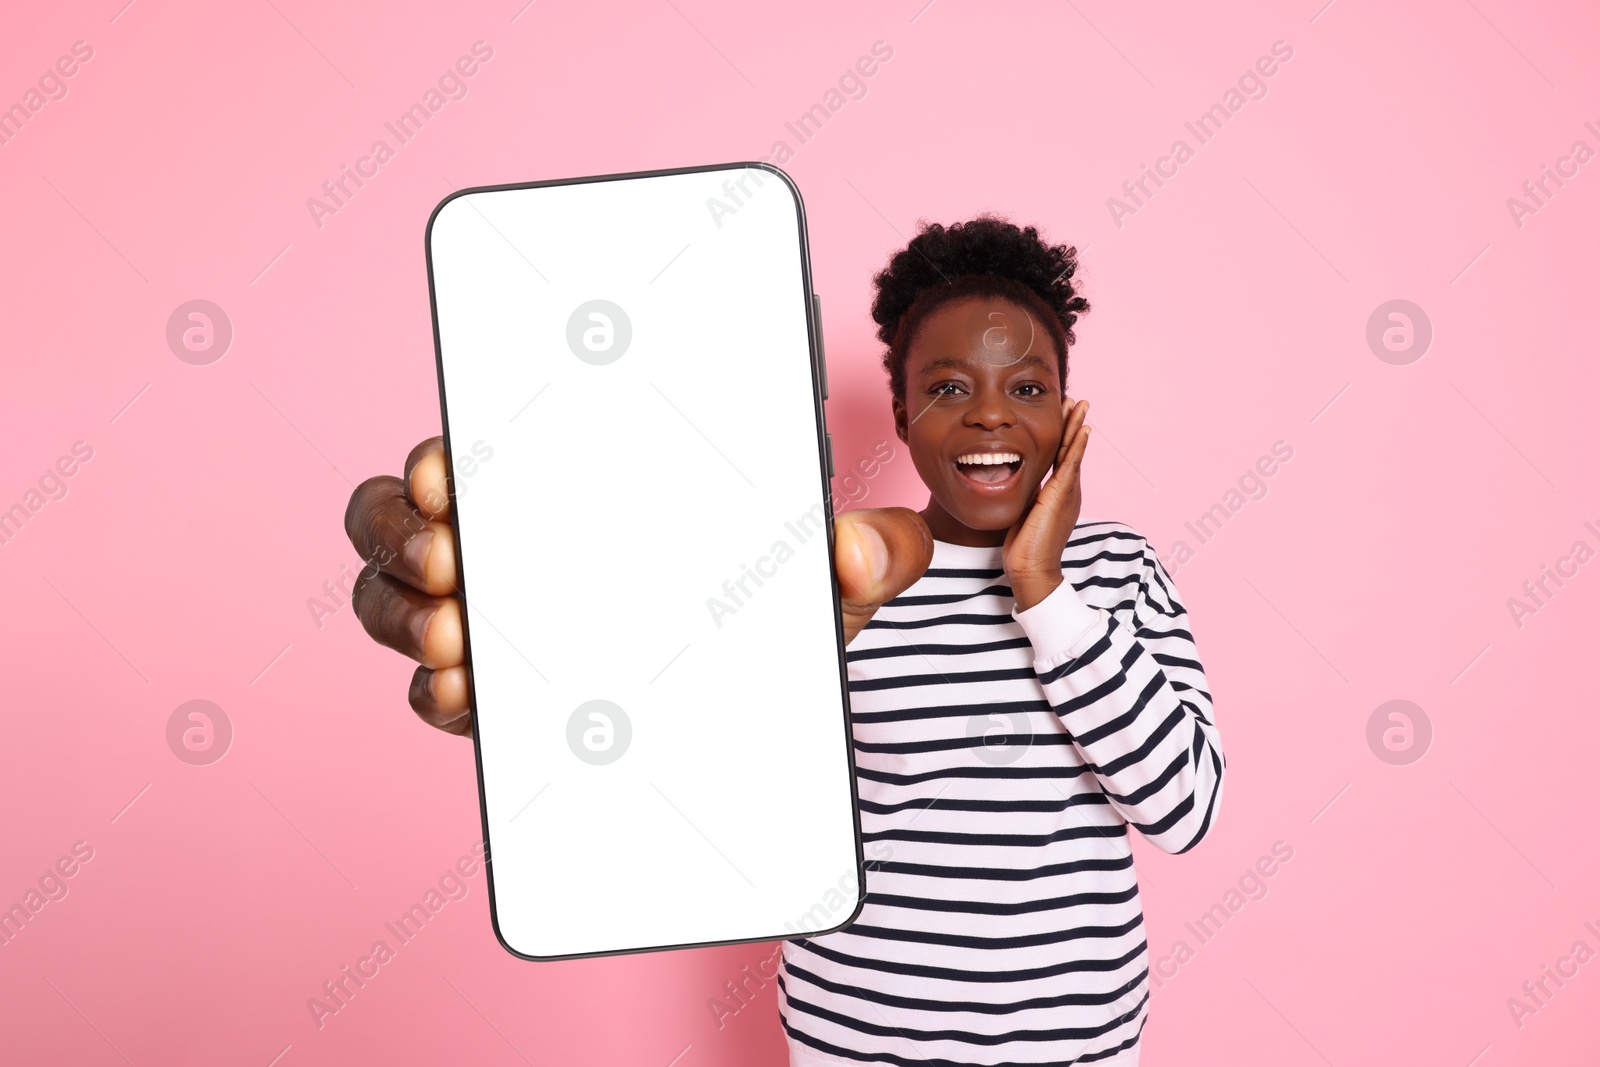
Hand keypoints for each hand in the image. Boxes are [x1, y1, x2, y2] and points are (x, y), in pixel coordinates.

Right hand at [345, 439, 934, 737]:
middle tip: (453, 558)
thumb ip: (872, 549)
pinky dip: (436, 692)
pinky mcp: (496, 698)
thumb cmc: (786, 601)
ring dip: (403, 614)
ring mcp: (494, 620)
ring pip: (395, 599)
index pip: (477, 451)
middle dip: (405, 534)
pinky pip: (435, 689)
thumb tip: (857, 551)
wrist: (775, 699)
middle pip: (406, 519)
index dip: (439, 456)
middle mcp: (514, 543)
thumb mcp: (831, 573)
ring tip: (456, 638)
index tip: (445, 471)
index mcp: (576, 483)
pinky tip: (465, 698)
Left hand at [1002, 396, 1090, 612]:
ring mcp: (1067, 493)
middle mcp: (1067, 491)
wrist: (1031, 570)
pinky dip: (1078, 445)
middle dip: (1073, 424)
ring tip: (1081, 405)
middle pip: (1071, 450)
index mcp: (1058, 495)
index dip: (1063, 436)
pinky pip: (1072, 465)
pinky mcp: (1062, 497)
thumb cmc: (1025, 548)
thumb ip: (1026, 496)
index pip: (1061, 458)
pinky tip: (1083, 429)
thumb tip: (1012, 482)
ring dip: (1077, 427)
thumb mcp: (1025, 513)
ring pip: (1074, 452)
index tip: (1063, 415)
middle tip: (1077, 401)